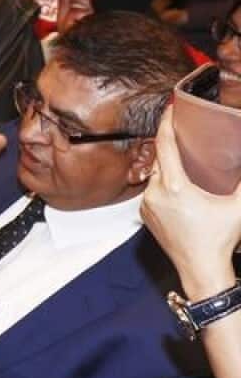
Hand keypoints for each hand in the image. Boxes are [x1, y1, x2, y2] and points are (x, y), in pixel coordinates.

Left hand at [142, 105, 240, 299]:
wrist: (201, 270)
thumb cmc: (220, 239)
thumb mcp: (239, 207)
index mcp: (174, 186)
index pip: (165, 145)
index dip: (167, 123)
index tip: (171, 106)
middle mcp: (155, 193)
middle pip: (159, 158)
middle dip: (170, 142)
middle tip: (184, 128)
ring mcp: (147, 205)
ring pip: (155, 174)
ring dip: (168, 164)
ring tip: (184, 155)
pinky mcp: (145, 215)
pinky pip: (152, 190)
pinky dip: (163, 182)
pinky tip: (178, 181)